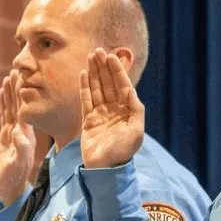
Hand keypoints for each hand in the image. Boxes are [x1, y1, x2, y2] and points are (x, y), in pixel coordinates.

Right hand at [0, 70, 36, 206]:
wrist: (10, 187)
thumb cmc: (14, 177)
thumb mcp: (17, 164)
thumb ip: (20, 149)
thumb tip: (18, 132)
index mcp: (27, 135)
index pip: (24, 109)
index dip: (22, 94)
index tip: (22, 78)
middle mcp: (22, 130)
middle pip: (19, 104)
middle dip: (17, 88)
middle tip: (16, 70)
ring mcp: (14, 132)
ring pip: (11, 107)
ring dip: (10, 92)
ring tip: (8, 76)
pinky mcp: (7, 136)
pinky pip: (5, 115)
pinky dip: (3, 103)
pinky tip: (1, 92)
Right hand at [78, 48, 144, 167]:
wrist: (105, 169)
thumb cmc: (123, 152)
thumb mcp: (136, 132)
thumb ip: (136, 110)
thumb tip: (131, 90)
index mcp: (127, 111)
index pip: (122, 86)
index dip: (117, 71)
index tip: (111, 56)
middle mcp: (114, 110)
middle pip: (108, 84)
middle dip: (103, 67)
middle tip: (98, 51)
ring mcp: (100, 115)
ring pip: (97, 89)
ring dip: (94, 73)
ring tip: (91, 57)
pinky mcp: (88, 121)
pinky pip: (86, 100)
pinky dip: (85, 87)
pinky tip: (84, 74)